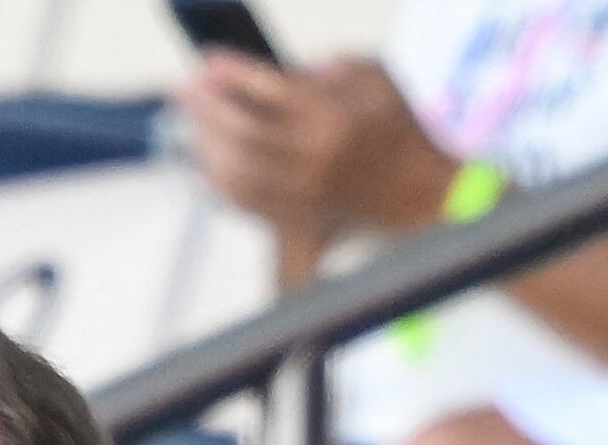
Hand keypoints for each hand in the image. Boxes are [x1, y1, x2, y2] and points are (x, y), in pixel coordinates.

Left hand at [179, 52, 450, 248]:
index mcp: (335, 120)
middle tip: (186, 90)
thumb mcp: (372, 78)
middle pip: (242, 134)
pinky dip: (216, 181)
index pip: (270, 92)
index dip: (233, 73)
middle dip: (207, 109)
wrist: (421, 190)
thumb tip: (269, 76)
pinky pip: (243, 203)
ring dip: (204, 145)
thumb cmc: (397, 126)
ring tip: (191, 121)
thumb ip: (325, 70)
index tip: (209, 61)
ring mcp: (303, 196)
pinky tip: (203, 160)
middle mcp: (316, 162)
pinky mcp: (295, 220)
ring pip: (235, 173)